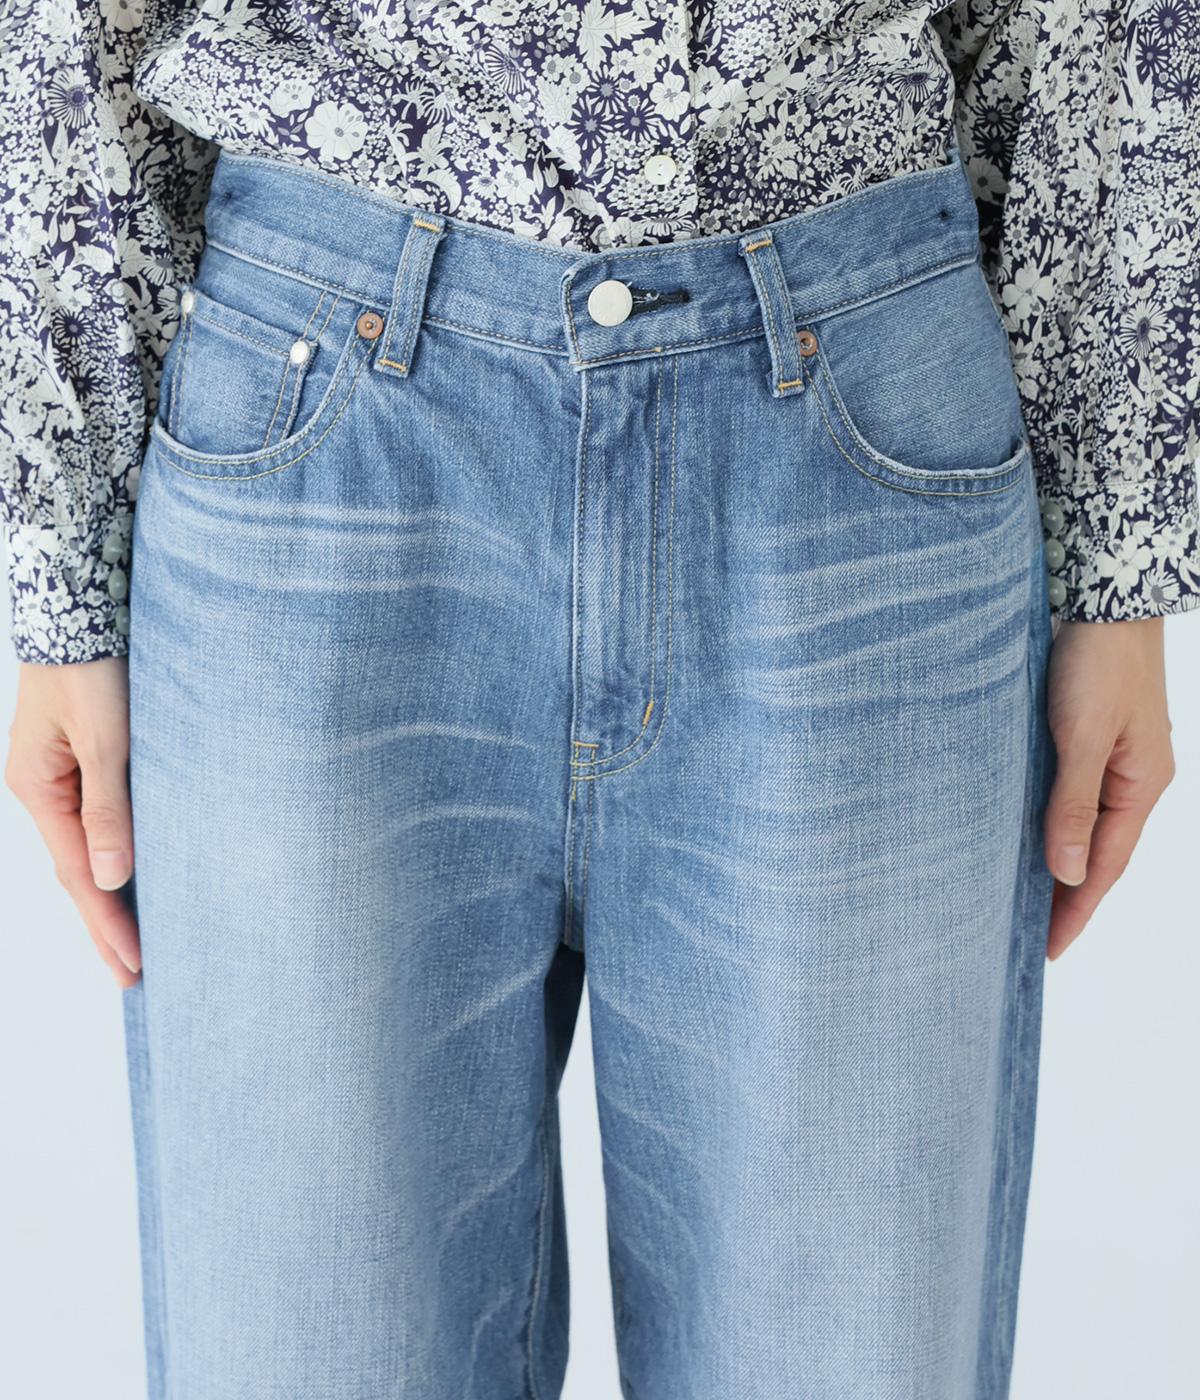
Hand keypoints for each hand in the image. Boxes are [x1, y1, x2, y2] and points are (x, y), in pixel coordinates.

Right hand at [5, 655, 139, 985]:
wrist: (80, 606)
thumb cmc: (90, 665)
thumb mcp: (104, 738)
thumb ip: (108, 807)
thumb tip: (111, 879)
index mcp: (39, 790)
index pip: (79, 875)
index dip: (108, 923)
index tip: (135, 965)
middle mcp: (45, 790)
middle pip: (78, 872)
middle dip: (105, 925)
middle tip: (134, 976)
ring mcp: (61, 777)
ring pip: (88, 850)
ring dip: (110, 896)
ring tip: (134, 942)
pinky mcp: (84, 760)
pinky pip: (98, 822)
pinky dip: (115, 856)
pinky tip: (132, 876)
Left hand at [1044, 616, 1173, 958]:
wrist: (1105, 591)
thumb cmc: (1097, 660)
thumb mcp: (1084, 735)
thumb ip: (1073, 804)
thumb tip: (1066, 872)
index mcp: (1142, 785)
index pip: (1104, 866)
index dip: (1076, 910)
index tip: (1047, 951)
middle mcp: (1134, 777)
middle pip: (1098, 851)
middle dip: (1068, 895)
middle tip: (1029, 936)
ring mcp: (1115, 756)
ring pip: (1084, 823)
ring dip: (1058, 860)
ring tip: (1023, 896)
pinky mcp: (1090, 733)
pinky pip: (1073, 793)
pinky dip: (1053, 821)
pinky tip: (1027, 832)